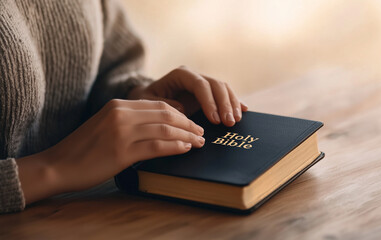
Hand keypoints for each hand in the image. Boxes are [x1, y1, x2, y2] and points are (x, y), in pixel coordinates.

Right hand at [16, 99, 204, 203]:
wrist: (58, 165)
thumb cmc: (84, 148)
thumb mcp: (106, 124)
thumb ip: (130, 120)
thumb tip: (160, 123)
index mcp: (118, 105)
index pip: (159, 105)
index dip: (180, 113)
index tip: (192, 122)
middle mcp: (122, 114)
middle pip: (166, 114)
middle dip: (188, 124)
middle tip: (201, 133)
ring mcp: (122, 132)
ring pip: (165, 129)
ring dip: (186, 136)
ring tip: (198, 142)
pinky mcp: (122, 152)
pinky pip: (156, 146)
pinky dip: (175, 147)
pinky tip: (185, 149)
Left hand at [128, 66, 248, 126]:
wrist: (148, 99)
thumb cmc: (146, 101)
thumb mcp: (146, 102)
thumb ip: (162, 105)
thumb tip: (181, 109)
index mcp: (181, 75)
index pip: (200, 84)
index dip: (209, 101)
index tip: (214, 119)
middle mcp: (195, 76)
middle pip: (216, 85)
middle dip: (225, 104)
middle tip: (229, 123)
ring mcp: (204, 84)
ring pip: (224, 89)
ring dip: (232, 105)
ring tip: (236, 121)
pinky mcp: (209, 94)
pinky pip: (226, 95)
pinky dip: (235, 103)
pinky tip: (244, 111)